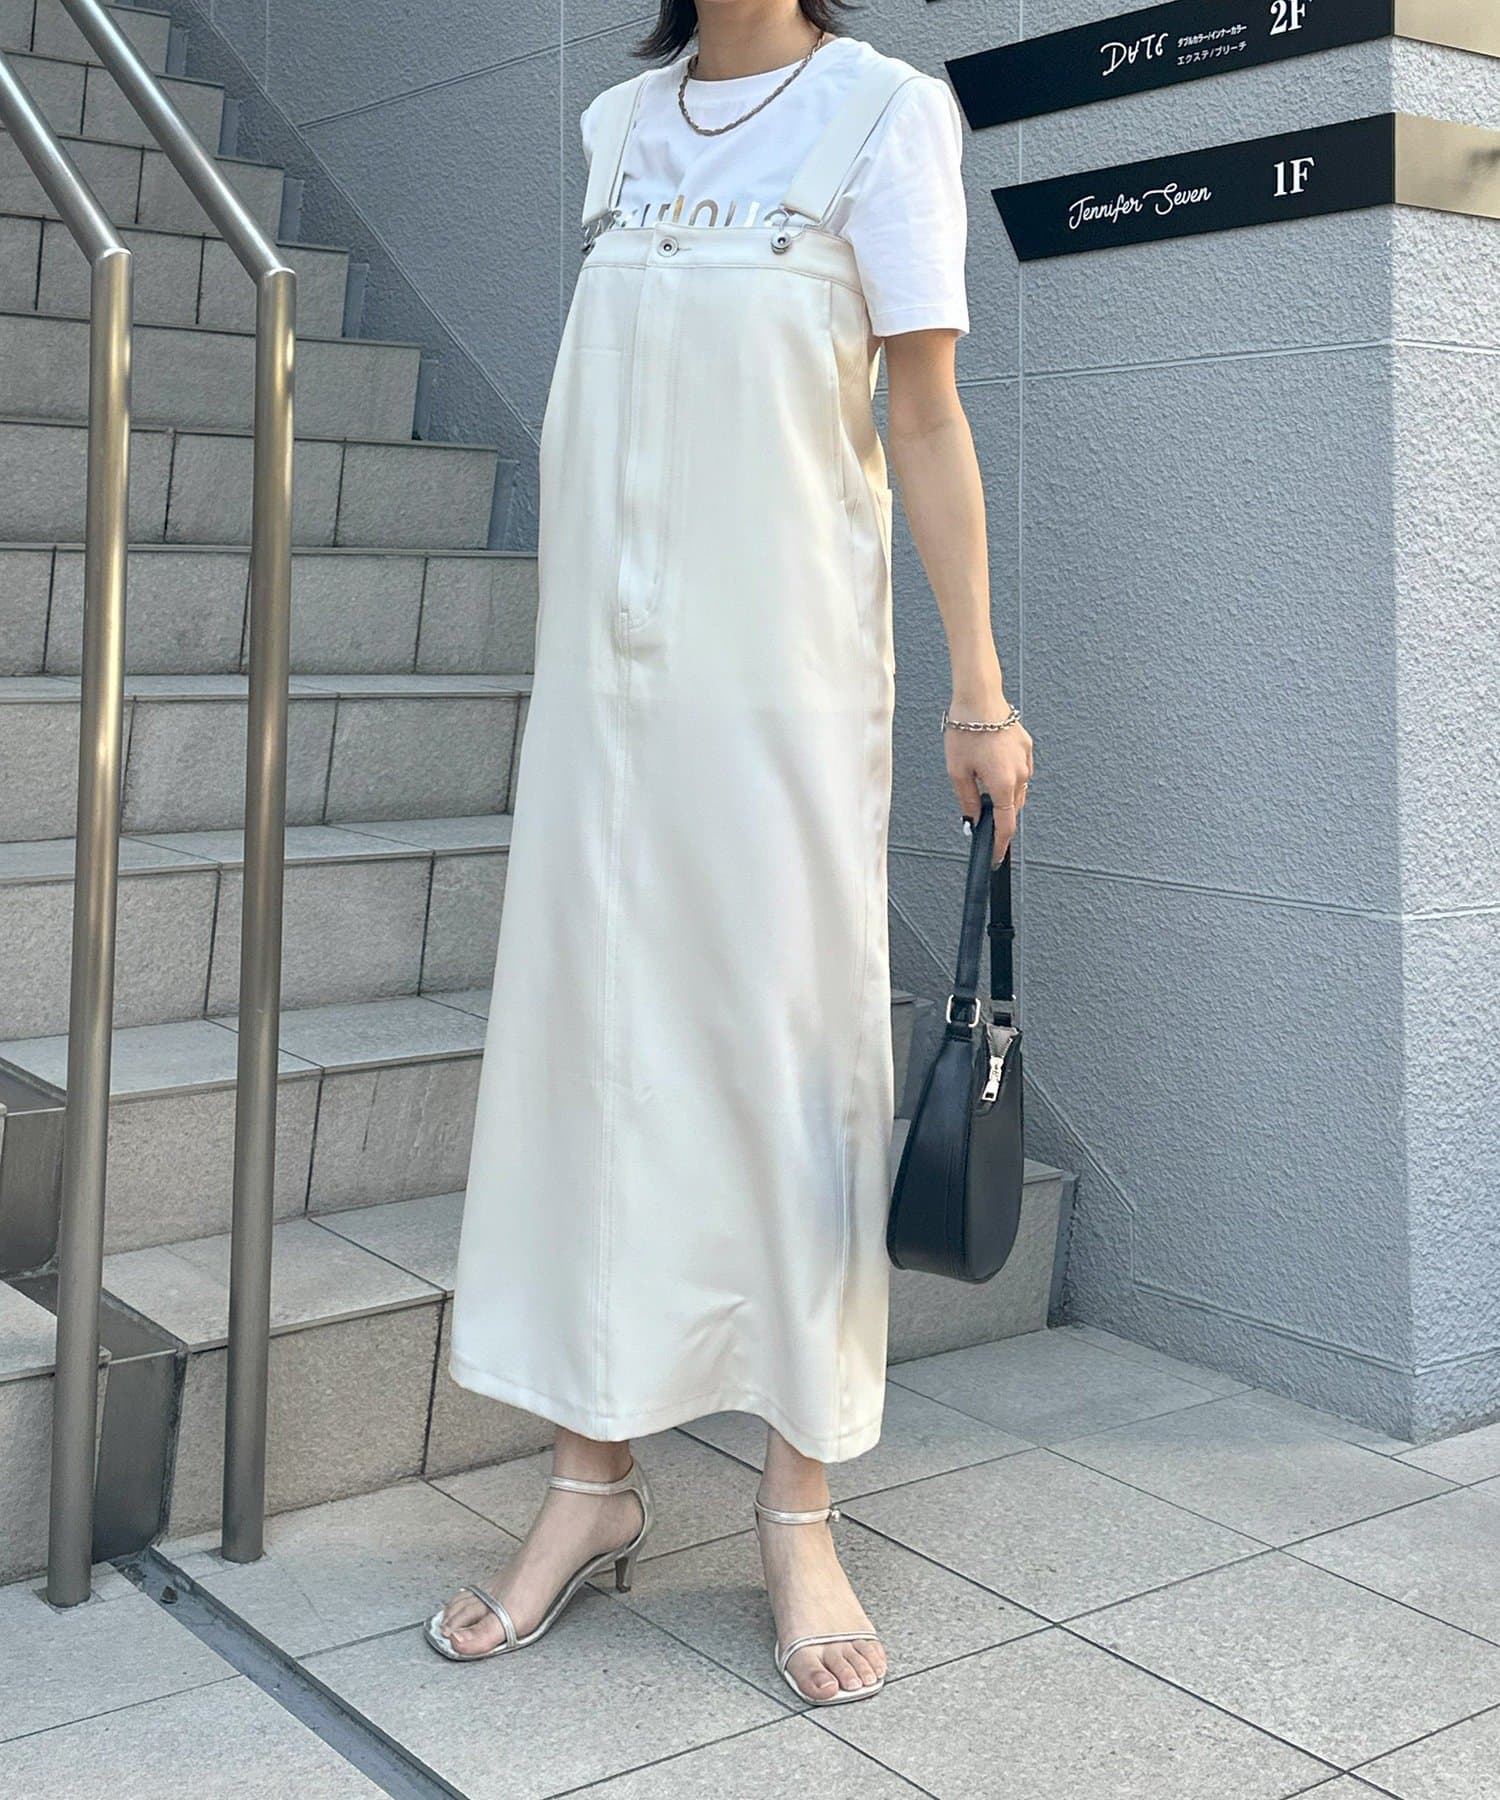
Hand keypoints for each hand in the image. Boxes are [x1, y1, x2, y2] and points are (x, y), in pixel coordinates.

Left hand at [945, 703, 1033, 861]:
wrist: (980, 698)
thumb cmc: (967, 730)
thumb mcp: (957, 772)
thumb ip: (967, 800)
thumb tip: (972, 818)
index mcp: (1004, 785)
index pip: (1005, 825)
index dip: (999, 843)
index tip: (996, 854)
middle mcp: (1020, 774)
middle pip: (1012, 807)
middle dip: (998, 815)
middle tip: (979, 814)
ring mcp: (1026, 759)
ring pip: (1017, 788)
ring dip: (1003, 793)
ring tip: (980, 780)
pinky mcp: (1026, 746)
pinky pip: (1019, 769)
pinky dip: (1008, 775)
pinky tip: (991, 764)